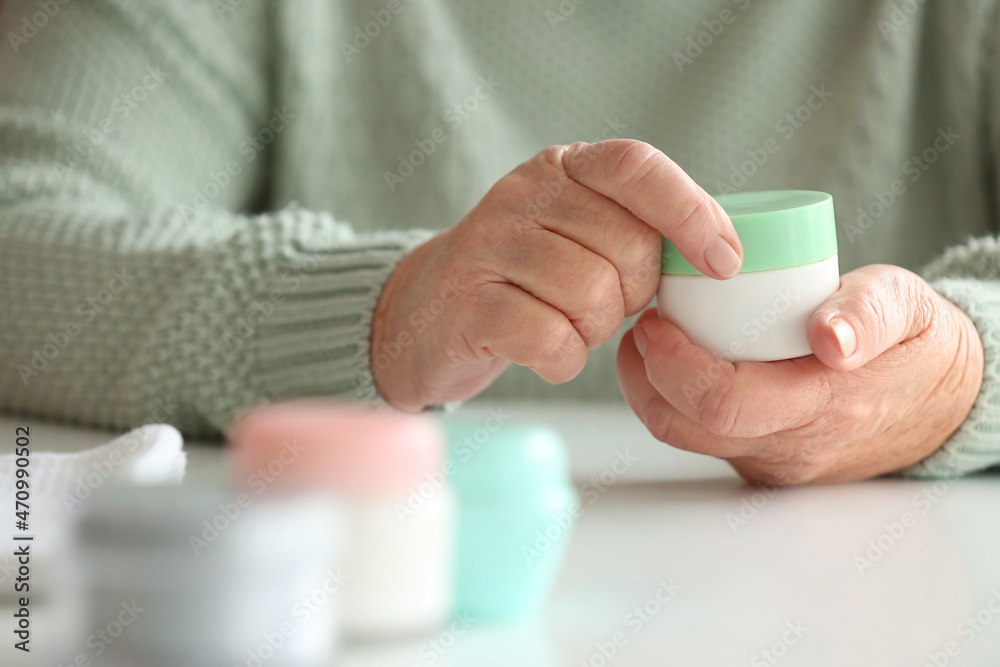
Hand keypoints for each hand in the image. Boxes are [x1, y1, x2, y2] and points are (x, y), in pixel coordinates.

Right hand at [371, 139, 743, 410]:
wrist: (428, 313)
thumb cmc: (526, 278)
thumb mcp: (578, 231)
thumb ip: (637, 226)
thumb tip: (721, 253)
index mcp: (562, 167)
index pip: (637, 166)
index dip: (690, 212)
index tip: (725, 263)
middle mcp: (522, 194)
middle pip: (626, 247)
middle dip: (634, 294)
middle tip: (605, 304)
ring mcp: (489, 245)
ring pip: (592, 297)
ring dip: (594, 330)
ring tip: (566, 324)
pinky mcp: (468, 303)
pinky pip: (551, 338)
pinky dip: (563, 359)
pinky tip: (545, 352)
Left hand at [617, 264, 984, 483]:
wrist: (944, 402)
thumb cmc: (916, 344)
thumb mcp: (905, 305)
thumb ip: (868, 313)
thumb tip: (830, 337)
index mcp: (826, 407)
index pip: (723, 403)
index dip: (674, 363)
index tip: (655, 320)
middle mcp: (794, 447)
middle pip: (688, 427)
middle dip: (648, 375)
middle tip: (645, 324)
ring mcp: (776, 461)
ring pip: (687, 438)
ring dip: (653, 390)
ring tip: (651, 339)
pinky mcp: (764, 462)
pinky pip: (703, 440)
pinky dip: (676, 401)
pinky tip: (677, 361)